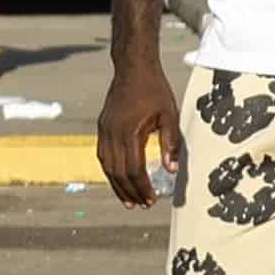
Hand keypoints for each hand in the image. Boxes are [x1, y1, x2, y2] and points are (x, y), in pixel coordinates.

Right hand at [98, 63, 180, 208]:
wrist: (133, 68)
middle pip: (118, 172)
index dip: (142, 187)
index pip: (134, 169)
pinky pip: (103, 156)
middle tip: (141, 205)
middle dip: (129, 191)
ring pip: (107, 166)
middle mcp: (112, 134)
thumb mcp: (169, 114)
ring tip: (128, 200)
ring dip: (117, 185)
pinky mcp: (102, 127)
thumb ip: (171, 142)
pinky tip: (119, 179)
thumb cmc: (155, 90)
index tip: (151, 200)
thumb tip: (172, 170)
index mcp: (129, 132)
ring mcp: (104, 131)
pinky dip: (111, 171)